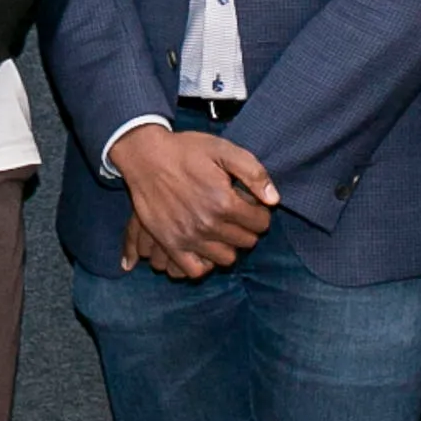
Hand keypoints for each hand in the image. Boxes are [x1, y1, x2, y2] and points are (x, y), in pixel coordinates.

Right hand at [107, 124, 275, 279]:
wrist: (146, 157)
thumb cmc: (186, 151)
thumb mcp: (224, 150)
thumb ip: (254, 173)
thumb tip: (273, 200)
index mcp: (224, 202)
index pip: (260, 223)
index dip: (259, 212)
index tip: (248, 204)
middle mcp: (208, 224)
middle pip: (246, 242)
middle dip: (246, 228)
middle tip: (234, 214)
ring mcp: (188, 237)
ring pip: (226, 258)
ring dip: (228, 245)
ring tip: (220, 229)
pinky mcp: (170, 244)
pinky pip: (195, 270)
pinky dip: (204, 263)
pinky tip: (205, 247)